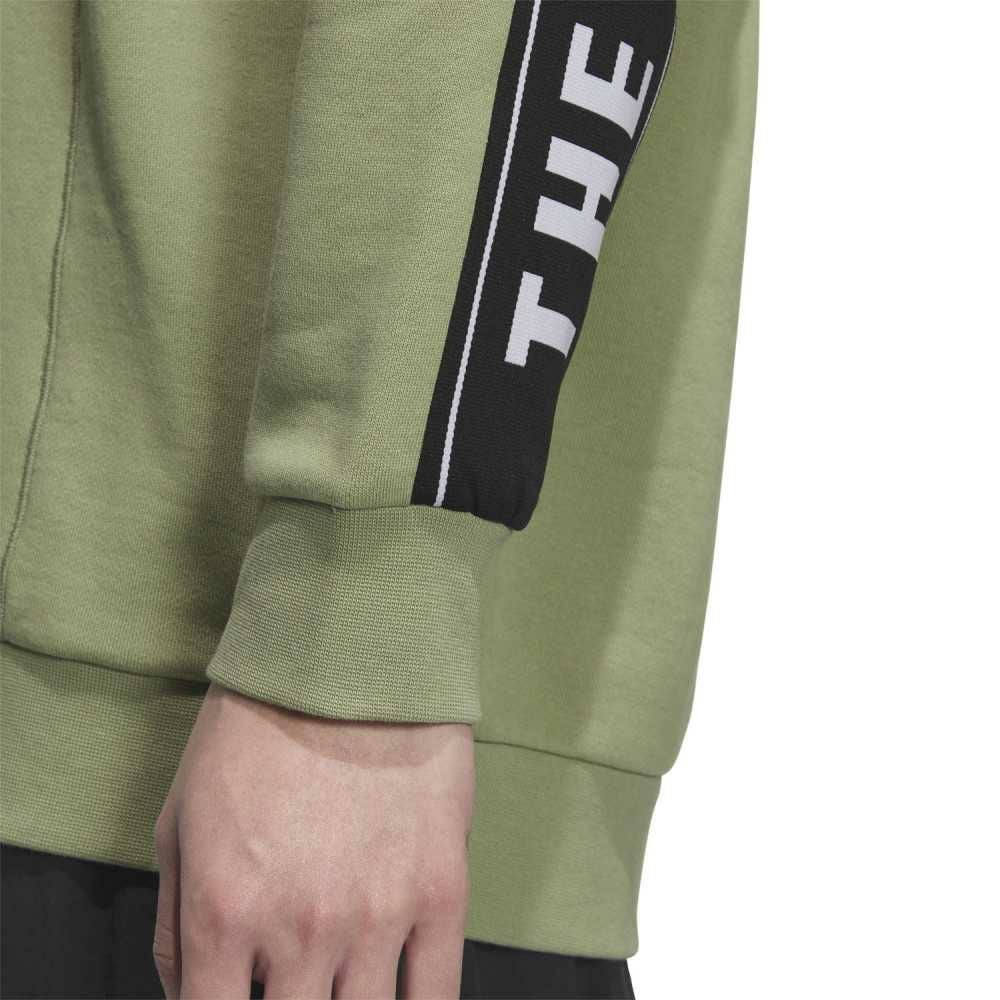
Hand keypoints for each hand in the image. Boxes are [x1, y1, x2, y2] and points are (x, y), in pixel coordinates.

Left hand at [152, 683, 474, 998]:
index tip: (238, 998)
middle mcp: (299, 930)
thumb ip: (173, 927)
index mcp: (225, 913)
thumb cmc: (257, 729)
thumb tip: (186, 994)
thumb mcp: (180, 818)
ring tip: (339, 981)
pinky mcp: (440, 890)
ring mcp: (377, 916)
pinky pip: (435, 997)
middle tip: (294, 981)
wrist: (349, 656)